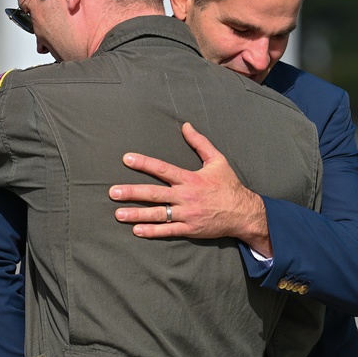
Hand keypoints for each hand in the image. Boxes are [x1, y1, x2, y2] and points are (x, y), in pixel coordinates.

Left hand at [109, 122, 271, 256]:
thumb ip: (200, 143)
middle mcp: (186, 196)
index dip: (144, 163)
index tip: (127, 159)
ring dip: (137, 214)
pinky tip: (137, 230)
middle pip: (155, 193)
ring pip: (158, 214)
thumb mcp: (217, 160)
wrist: (244, 212)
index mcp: (191, 179)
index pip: (163, 169)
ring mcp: (187, 214)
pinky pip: (168, 231)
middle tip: (113, 192)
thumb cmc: (229, 185)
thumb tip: (186, 125)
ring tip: (118, 213)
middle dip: (132, 192)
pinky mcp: (190, 229)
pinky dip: (152, 231)